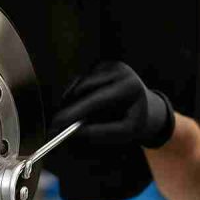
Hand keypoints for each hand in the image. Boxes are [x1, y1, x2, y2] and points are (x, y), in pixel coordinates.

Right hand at [51, 62, 174, 148]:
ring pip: (79, 84)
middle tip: (55, 125)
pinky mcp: (100, 65)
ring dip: (72, 102)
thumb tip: (74, 133)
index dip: (75, 111)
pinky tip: (83, 107)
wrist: (144, 105)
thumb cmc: (135, 120)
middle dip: (68, 107)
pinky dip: (76, 96)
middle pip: (84, 87)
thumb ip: (101, 133)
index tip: (58, 124)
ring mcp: (109, 65)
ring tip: (74, 120)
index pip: (97, 99)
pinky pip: (80, 82)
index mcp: (129, 87)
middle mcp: (119, 71)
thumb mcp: (125, 133)